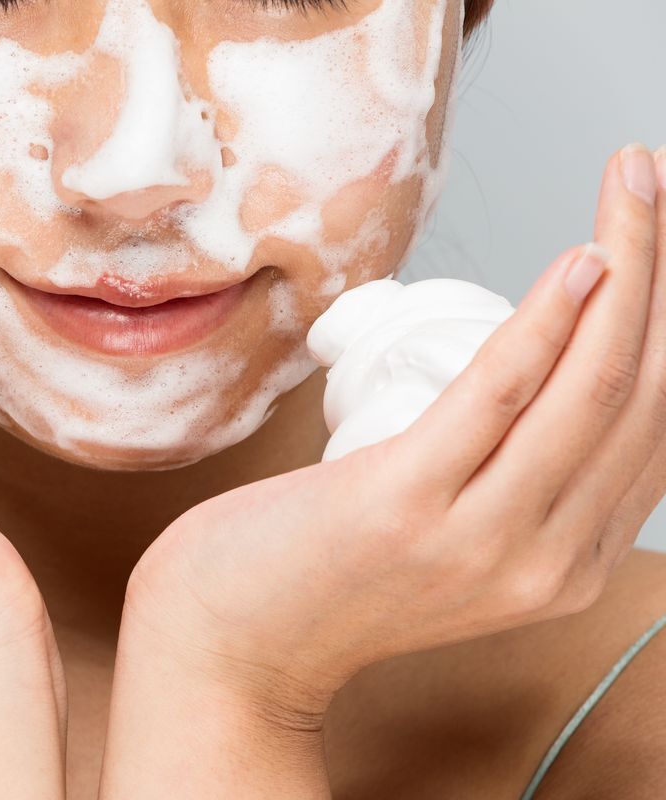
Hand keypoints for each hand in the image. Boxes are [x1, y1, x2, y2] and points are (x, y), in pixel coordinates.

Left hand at [100, 144, 663, 796]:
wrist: (228, 644)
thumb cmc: (319, 572)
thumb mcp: (443, 535)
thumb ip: (506, 482)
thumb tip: (534, 373)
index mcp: (565, 567)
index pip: (652, 430)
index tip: (657, 244)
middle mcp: (547, 564)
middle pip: (641, 396)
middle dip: (664, 277)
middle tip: (648, 180)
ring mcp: (483, 542)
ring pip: (591, 385)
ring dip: (627, 266)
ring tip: (632, 183)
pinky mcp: (406, 506)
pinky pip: (502, 395)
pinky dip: (550, 320)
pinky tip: (582, 256)